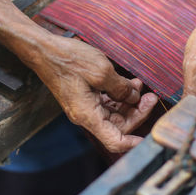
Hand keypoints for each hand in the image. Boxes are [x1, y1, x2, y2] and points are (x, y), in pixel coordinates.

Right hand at [33, 37, 157, 152]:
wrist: (44, 51)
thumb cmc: (68, 60)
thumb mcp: (102, 72)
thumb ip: (122, 88)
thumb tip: (134, 97)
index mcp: (88, 116)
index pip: (114, 141)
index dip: (133, 143)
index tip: (150, 138)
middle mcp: (86, 116)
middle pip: (119, 125)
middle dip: (137, 112)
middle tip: (151, 97)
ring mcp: (85, 107)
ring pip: (115, 113)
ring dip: (130, 102)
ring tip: (141, 87)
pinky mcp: (85, 98)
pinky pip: (107, 102)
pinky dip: (119, 95)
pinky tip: (129, 83)